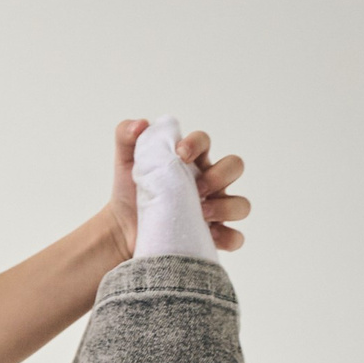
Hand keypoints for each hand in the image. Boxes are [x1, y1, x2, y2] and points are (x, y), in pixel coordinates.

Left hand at [105, 118, 251, 258]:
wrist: (122, 230)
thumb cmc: (130, 192)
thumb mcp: (125, 161)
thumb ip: (126, 134)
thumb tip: (141, 125)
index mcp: (191, 161)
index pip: (205, 141)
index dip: (197, 143)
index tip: (179, 154)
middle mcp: (209, 182)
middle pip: (235, 166)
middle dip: (219, 175)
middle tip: (196, 187)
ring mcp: (214, 210)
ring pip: (241, 204)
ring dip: (225, 206)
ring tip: (200, 213)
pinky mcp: (211, 237)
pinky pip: (235, 237)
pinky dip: (227, 236)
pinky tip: (207, 235)